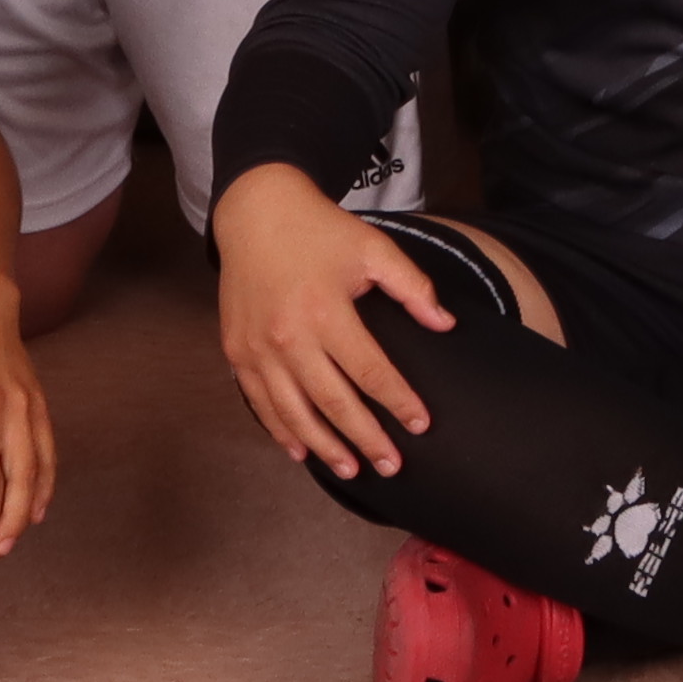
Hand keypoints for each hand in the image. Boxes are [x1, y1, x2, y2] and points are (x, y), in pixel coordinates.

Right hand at [214, 166, 452, 479]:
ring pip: (294, 413)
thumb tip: (445, 325)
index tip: (421, 423)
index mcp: (326, 312)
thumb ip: (412, 287)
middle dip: (367, 438)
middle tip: (392, 465)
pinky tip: (301, 451)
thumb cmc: (320, 230)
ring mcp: (257, 349)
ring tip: (353, 470)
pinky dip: (281, 430)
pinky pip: (260, 403)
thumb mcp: (374, 248)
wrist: (256, 212)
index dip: (399, 401)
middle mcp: (289, 337)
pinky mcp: (236, 351)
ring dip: (325, 446)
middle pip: (334, 402)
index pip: (371, 372)